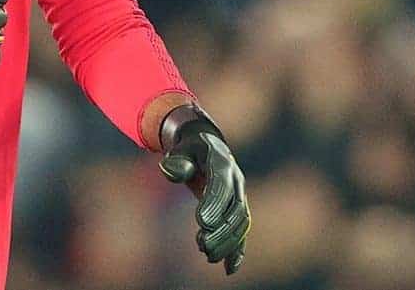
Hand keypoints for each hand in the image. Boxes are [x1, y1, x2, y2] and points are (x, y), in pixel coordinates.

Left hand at [159, 104, 250, 274]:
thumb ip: (176, 159)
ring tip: (207, 255)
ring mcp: (239, 195)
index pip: (221, 184)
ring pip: (240, 223)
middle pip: (235, 208)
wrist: (206, 145)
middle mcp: (236, 179)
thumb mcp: (180, 148)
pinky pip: (241, 231)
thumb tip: (173, 171)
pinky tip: (229, 268)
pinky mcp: (237, 208)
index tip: (202, 223)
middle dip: (221, 230)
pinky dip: (238, 250)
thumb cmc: (188, 149)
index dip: (215, 203)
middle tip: (203, 246)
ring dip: (227, 242)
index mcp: (222, 162)